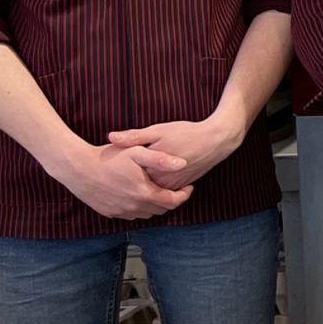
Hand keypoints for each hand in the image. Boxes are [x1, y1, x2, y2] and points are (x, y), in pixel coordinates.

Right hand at [53, 142, 193, 220]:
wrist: (77, 168)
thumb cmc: (108, 157)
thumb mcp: (137, 152)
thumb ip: (161, 159)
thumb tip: (183, 164)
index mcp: (144, 193)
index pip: (173, 202)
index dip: (184, 195)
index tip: (188, 186)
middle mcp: (134, 207)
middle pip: (161, 210)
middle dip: (170, 199)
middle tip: (173, 187)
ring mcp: (121, 212)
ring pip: (147, 214)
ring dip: (154, 204)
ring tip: (156, 189)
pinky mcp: (109, 213)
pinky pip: (130, 215)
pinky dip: (138, 207)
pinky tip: (137, 194)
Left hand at [107, 114, 243, 188]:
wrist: (216, 141)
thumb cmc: (186, 134)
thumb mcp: (158, 131)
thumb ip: (134, 137)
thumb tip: (110, 137)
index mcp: (152, 171)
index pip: (125, 177)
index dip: (114, 171)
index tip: (106, 164)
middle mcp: (161, 184)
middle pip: (136, 187)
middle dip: (124, 181)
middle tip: (113, 172)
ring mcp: (172, 187)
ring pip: (149, 192)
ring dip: (137, 186)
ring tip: (126, 176)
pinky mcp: (181, 186)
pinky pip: (162, 192)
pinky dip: (152, 187)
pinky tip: (147, 176)